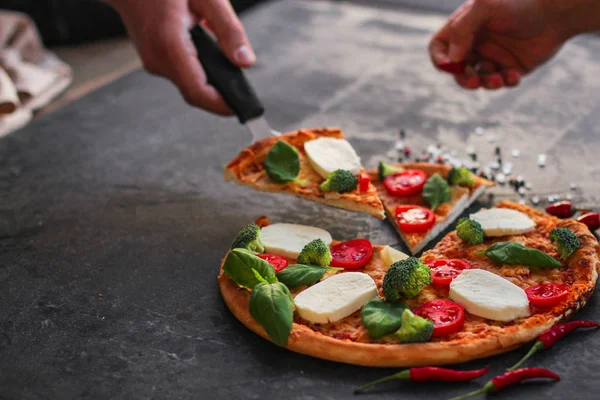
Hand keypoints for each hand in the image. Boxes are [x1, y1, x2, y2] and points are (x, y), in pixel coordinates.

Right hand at [107, 0, 254, 114]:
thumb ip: (228, 29)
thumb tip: (245, 62)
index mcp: (170, 43)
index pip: (198, 91)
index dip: (221, 105)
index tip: (242, 108)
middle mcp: (157, 59)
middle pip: (195, 92)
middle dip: (220, 94)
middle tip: (244, 91)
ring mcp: (152, 62)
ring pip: (188, 85)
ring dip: (210, 81)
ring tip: (228, 68)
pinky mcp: (153, 60)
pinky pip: (181, 74)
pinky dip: (199, 71)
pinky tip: (209, 56)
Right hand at [429, 0, 599, 89]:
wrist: (556, 12)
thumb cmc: (519, 4)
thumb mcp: (485, 7)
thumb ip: (463, 30)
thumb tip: (453, 59)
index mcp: (464, 28)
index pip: (439, 47)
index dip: (439, 59)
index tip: (450, 66)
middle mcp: (475, 44)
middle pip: (456, 69)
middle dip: (463, 79)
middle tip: (473, 82)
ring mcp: (492, 57)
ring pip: (477, 79)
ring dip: (485, 84)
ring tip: (498, 80)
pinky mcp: (510, 68)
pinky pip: (500, 82)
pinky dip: (505, 82)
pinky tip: (515, 75)